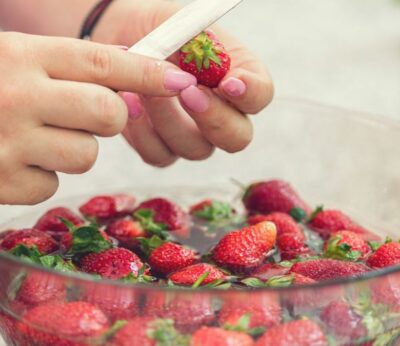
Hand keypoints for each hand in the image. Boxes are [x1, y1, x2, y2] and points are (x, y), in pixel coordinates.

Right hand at [0, 32, 196, 203]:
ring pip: (86, 155)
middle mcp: (16, 96)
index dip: (148, 71)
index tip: (181, 79)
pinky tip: (11, 160)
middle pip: (108, 113)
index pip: (104, 61)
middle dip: (107, 117)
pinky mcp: (1, 182)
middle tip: (80, 114)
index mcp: (21, 55)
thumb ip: (67, 66)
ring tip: (31, 136)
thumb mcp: (14, 60)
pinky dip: (40, 175)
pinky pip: (52, 184)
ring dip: (70, 148)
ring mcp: (7, 143)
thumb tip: (133, 72)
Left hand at [94, 0, 273, 166]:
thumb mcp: (185, 29)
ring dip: (168, 118)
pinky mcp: (161, 147)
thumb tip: (227, 80)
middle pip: (237, 138)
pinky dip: (142, 132)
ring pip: (196, 149)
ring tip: (143, 88)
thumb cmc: (160, 30)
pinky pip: (160, 155)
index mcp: (236, 81)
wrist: (123, 37)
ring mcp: (192, 136)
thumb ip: (209, 52)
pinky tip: (130, 102)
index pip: (260, 96)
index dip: (250, 95)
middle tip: (188, 91)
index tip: (229, 82)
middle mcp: (221, 115)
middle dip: (214, 119)